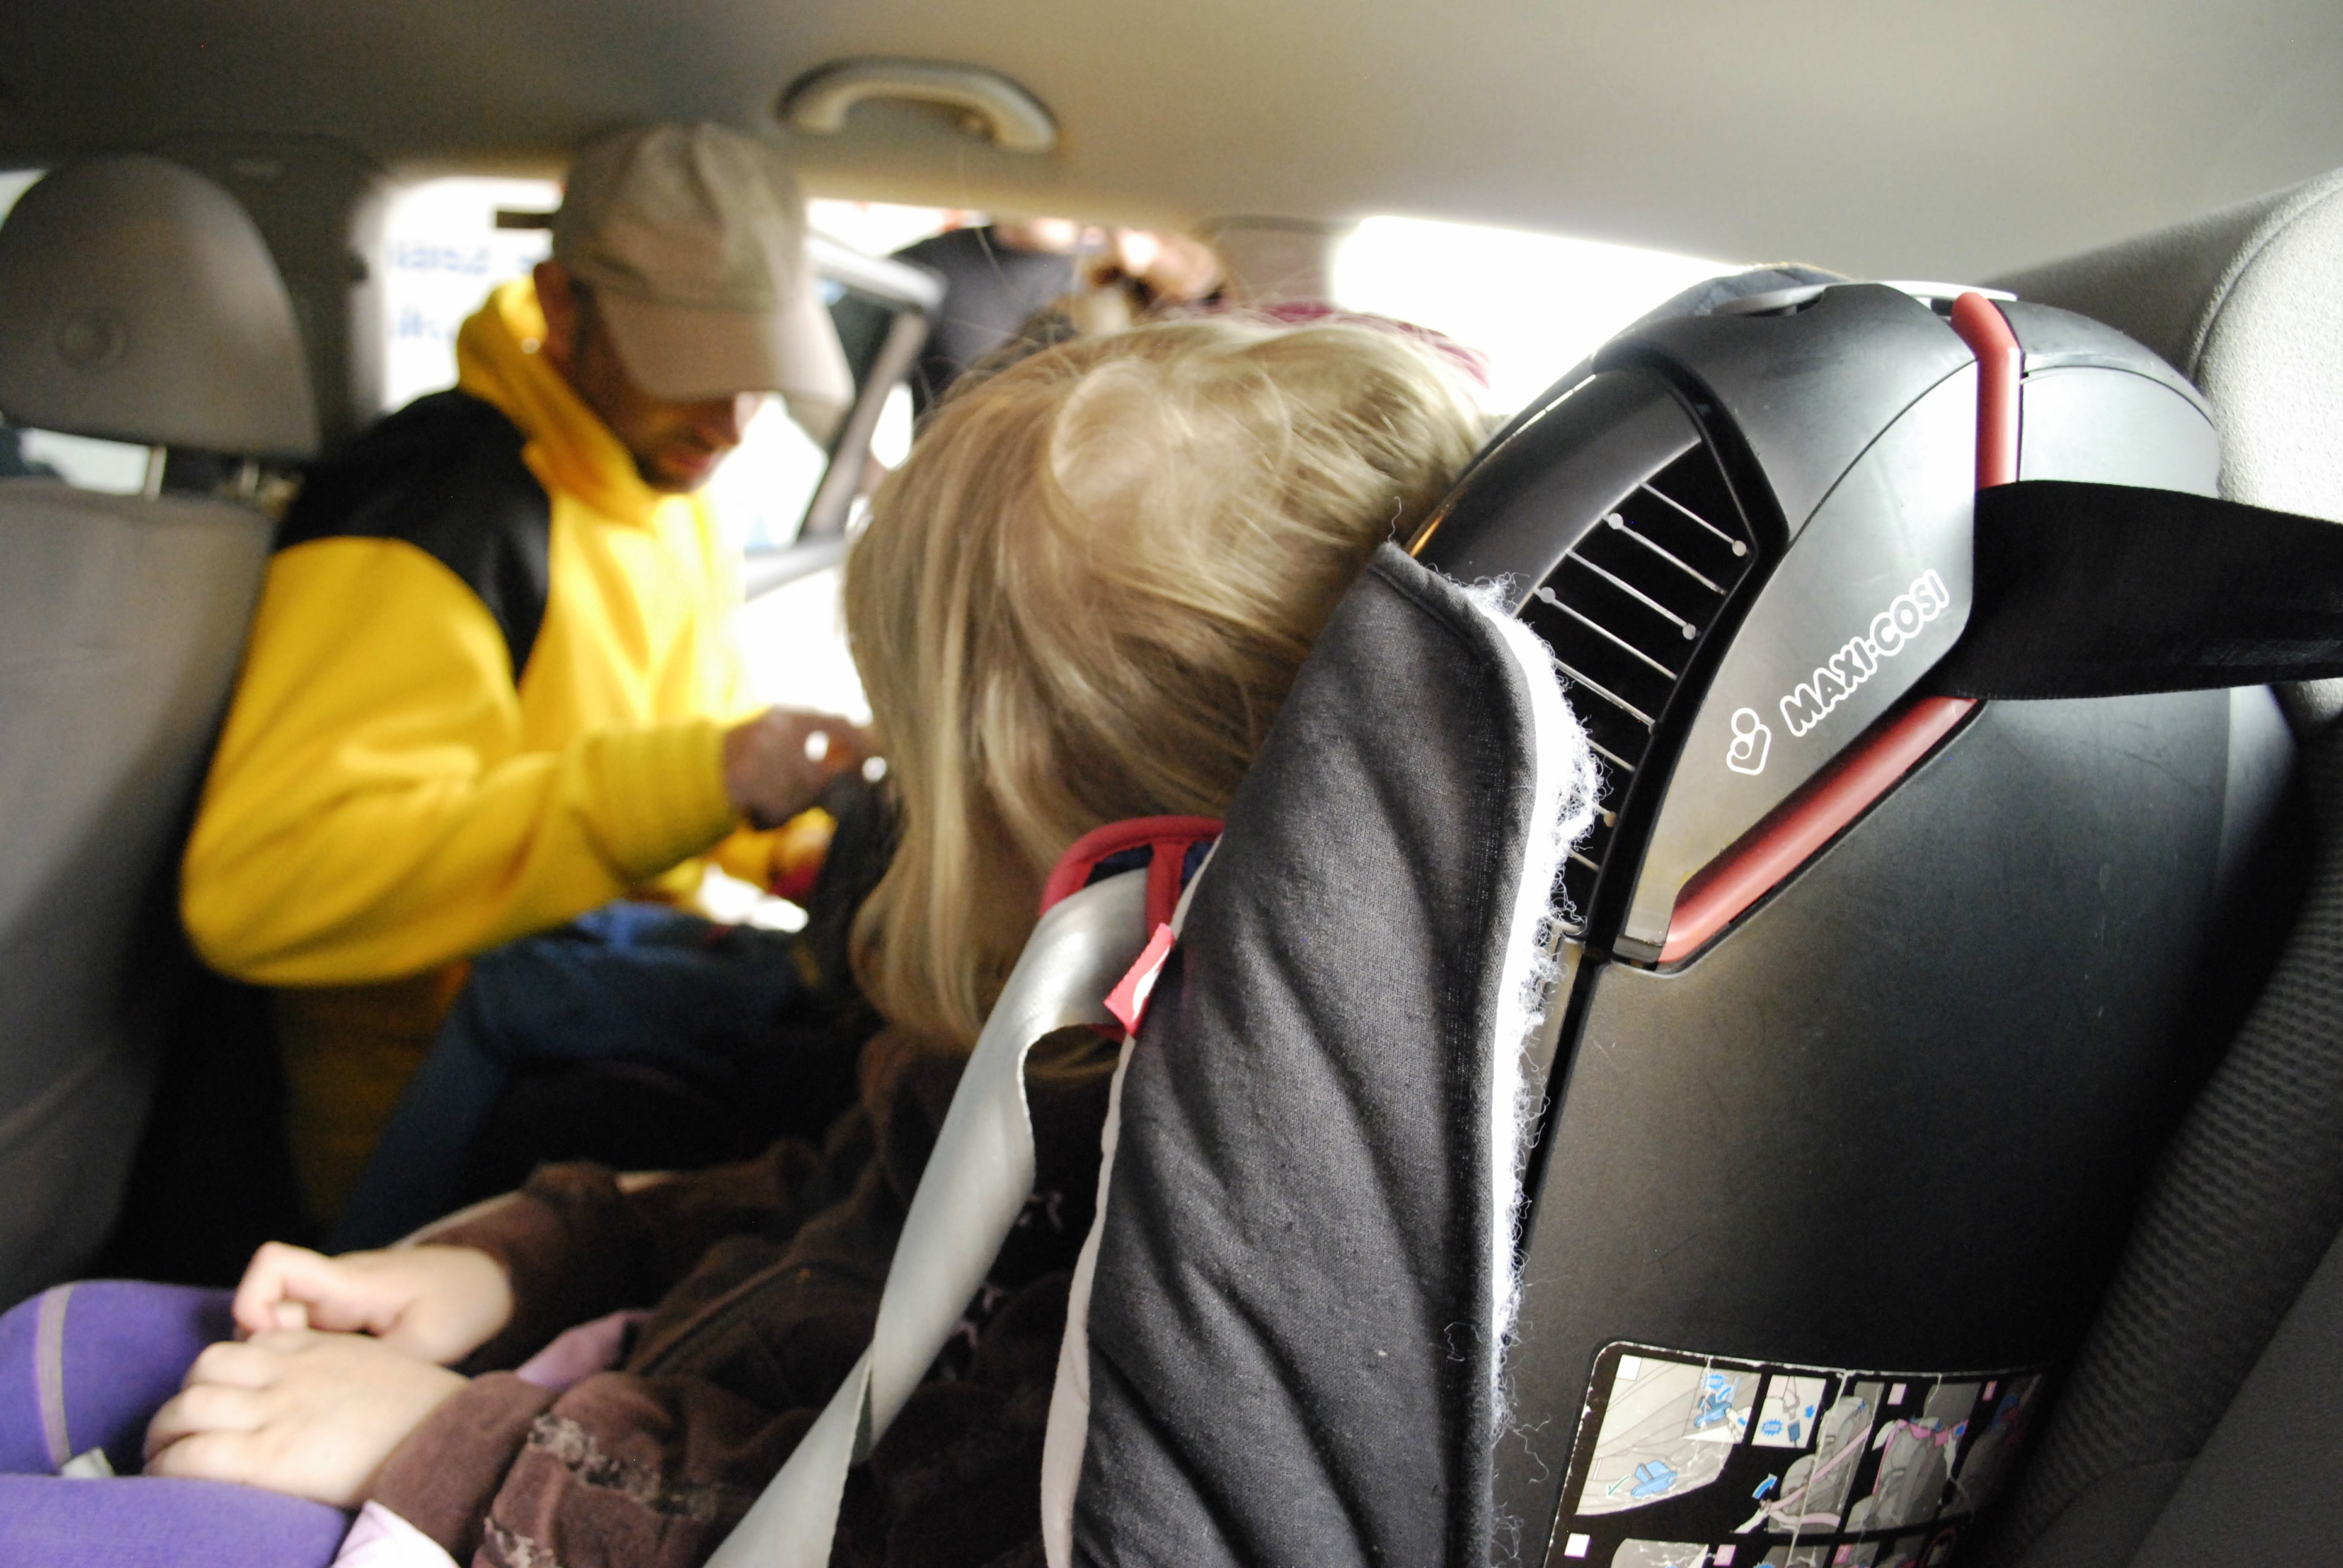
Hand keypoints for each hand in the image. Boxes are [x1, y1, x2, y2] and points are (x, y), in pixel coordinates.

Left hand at [145, 1329, 466, 1506]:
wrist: (452, 1436)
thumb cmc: (423, 1413)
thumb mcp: (373, 1367)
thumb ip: (331, 1370)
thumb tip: (306, 1398)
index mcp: (315, 1347)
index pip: (241, 1346)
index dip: (215, 1377)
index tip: (214, 1404)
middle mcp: (287, 1372)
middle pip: (202, 1371)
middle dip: (178, 1405)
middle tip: (172, 1435)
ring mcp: (277, 1412)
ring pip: (186, 1408)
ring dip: (163, 1435)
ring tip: (162, 1461)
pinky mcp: (270, 1456)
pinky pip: (194, 1456)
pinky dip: (169, 1467)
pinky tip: (169, 1480)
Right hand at [232, 1241, 513, 1364]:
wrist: (485, 1282)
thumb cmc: (460, 1304)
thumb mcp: (426, 1344)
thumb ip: (373, 1367)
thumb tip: (324, 1403)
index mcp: (348, 1283)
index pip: (274, 1265)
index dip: (254, 1301)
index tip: (272, 1343)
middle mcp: (330, 1286)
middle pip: (259, 1305)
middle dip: (259, 1348)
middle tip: (290, 1384)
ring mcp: (332, 1301)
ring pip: (275, 1325)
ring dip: (279, 1358)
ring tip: (311, 1391)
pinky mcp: (339, 1317)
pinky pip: (298, 1334)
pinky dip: (299, 1359)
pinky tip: (325, 1388)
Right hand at [723, 706, 871, 829]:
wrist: (696, 771)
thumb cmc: (751, 763)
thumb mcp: (782, 744)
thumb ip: (819, 754)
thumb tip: (864, 775)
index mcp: (788, 717)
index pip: (839, 724)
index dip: (863, 746)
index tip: (875, 766)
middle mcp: (774, 730)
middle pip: (818, 776)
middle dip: (816, 797)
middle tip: (812, 803)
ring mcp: (757, 753)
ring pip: (798, 797)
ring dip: (790, 808)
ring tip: (772, 801)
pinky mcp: (743, 778)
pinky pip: (777, 808)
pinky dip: (772, 817)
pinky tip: (759, 810)